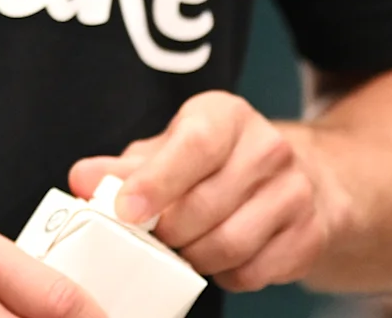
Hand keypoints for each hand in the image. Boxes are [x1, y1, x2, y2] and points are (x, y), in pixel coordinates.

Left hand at [69, 91, 339, 291]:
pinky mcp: (310, 234)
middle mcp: (268, 148)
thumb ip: (124, 168)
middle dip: (168, 232)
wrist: (298, 179)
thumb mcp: (170, 152)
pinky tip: (219, 259)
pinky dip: (226, 275)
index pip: (194, 145)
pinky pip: (254, 272)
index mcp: (226, 115)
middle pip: (206, 205)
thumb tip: (82, 179)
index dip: (157, 182)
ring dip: (195, 257)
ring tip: (183, 248)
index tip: (125, 210)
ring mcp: (296, 192)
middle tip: (153, 236)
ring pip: (229, 245)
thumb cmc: (217, 163)